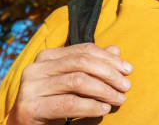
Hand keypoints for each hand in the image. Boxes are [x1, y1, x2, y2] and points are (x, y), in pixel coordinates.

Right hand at [7, 43, 132, 124]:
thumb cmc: (53, 102)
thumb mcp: (74, 82)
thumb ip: (92, 65)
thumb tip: (116, 50)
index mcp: (47, 56)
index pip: (85, 50)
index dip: (110, 59)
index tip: (129, 70)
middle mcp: (36, 68)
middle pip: (82, 63)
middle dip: (109, 73)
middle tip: (127, 86)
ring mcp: (30, 87)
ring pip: (77, 81)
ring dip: (104, 90)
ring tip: (119, 99)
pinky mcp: (29, 108)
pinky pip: (68, 103)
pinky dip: (91, 106)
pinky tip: (104, 109)